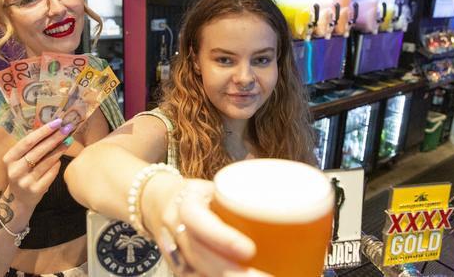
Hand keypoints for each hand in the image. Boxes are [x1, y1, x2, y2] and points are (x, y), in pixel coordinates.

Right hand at [2, 118, 73, 207]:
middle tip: (67, 128)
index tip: (57, 122)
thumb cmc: (23, 173)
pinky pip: (51, 173)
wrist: (19, 200)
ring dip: (59, 149)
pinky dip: (57, 164)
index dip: (43, 131)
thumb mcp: (20, 160)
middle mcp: (15, 170)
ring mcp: (25, 181)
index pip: (28, 141)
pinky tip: (61, 157)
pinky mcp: (36, 190)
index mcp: (9, 158)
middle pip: (38, 150)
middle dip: (54, 138)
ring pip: (46, 162)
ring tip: (68, 140)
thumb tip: (51, 128)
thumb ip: (31, 147)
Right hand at [157, 179, 271, 276]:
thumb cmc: (200, 194)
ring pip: (194, 274)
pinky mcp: (178, 268)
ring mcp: (173, 252)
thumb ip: (245, 191)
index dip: (221, 237)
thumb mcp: (216, 185)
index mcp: (186, 202)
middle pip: (199, 255)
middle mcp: (175, 228)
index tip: (249, 250)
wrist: (160, 202)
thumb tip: (293, 195)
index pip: (197, 220)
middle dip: (232, 273)